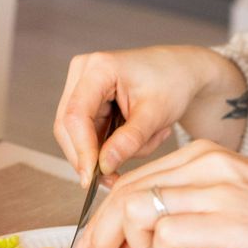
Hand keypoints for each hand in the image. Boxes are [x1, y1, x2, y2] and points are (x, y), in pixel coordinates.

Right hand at [54, 46, 246, 185]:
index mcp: (98, 68)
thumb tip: (103, 166)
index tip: (91, 177)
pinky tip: (139, 137)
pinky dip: (110, 145)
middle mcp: (83, 72)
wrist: (179, 72)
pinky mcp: (88, 101)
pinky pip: (89, 133)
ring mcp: (82, 86)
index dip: (81, 149)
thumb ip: (129, 141)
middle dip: (89, 156)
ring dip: (105, 151)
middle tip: (113, 180)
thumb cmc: (172, 84)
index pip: (76, 115)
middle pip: (68, 126)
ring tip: (146, 141)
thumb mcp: (155, 115)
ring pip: (77, 134)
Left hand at [77, 140, 247, 247]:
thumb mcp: (239, 199)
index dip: (104, 216)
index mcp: (206, 155)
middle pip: (125, 193)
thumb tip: (149, 235)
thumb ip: (195, 206)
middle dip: (101, 232)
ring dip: (128, 244)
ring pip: (138, 210)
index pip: (133, 179)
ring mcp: (219, 192)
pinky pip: (168, 235)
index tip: (98, 243)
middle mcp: (207, 165)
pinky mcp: (232, 223)